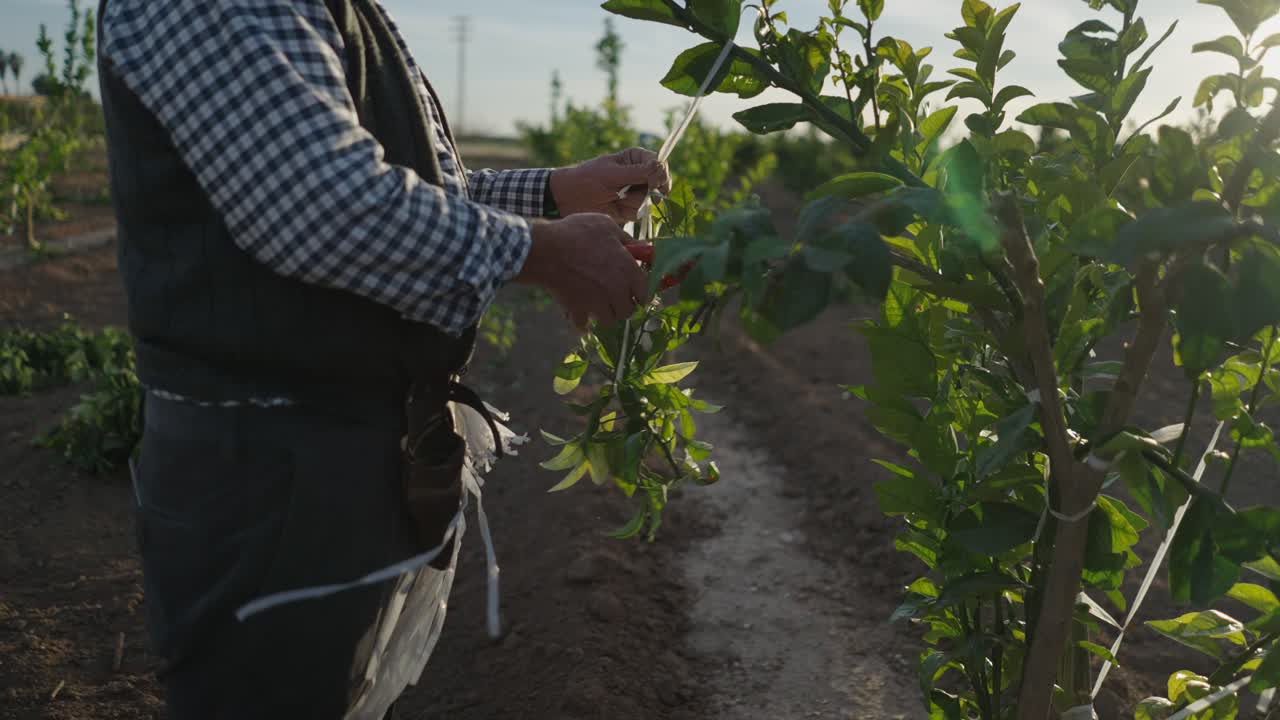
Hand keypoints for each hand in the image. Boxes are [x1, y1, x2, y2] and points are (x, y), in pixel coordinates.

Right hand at [516, 214, 649, 330]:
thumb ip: (625, 239)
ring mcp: (597, 303)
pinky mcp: (578, 310)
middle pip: (628, 310)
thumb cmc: (577, 233)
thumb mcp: (606, 225)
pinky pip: (584, 325)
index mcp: (628, 270)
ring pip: (609, 320)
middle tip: (616, 297)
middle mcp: (616, 291)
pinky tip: (582, 316)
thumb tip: (639, 247)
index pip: (646, 293)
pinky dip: (583, 323)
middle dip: (624, 305)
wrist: (546, 250)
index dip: (642, 292)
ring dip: (606, 314)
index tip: (636, 291)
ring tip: (599, 304)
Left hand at [548, 148, 672, 222]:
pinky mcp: (630, 208)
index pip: (658, 162)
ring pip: (652, 199)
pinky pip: (641, 212)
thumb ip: (638, 172)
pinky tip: (617, 207)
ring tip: (618, 198)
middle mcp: (639, 174)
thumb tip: (660, 166)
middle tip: (647, 195)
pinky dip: (630, 211)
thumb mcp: (613, 173)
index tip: (655, 183)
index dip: (661, 173)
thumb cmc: (588, 179)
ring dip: (636, 201)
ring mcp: (635, 192)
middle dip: (653, 190)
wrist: (570, 199)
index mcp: (635, 158)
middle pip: (661, 182)